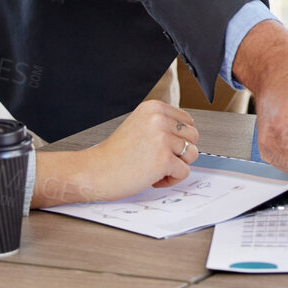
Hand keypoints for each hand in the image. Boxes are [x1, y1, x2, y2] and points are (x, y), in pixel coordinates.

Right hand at [34, 99, 197, 205]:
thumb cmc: (115, 154)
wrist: (94, 172)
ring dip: (176, 166)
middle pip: (194, 137)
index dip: (178, 139)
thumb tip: (190, 134)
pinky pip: (184, 172)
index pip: (188, 121)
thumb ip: (162, 125)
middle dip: (180, 152)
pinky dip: (171, 180)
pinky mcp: (164, 159)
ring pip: (192, 154)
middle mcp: (159, 119)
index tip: (159, 147)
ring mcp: (162, 138)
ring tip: (154, 168)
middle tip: (156, 160)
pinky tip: (152, 178)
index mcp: (153, 108)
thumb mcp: (139, 126)